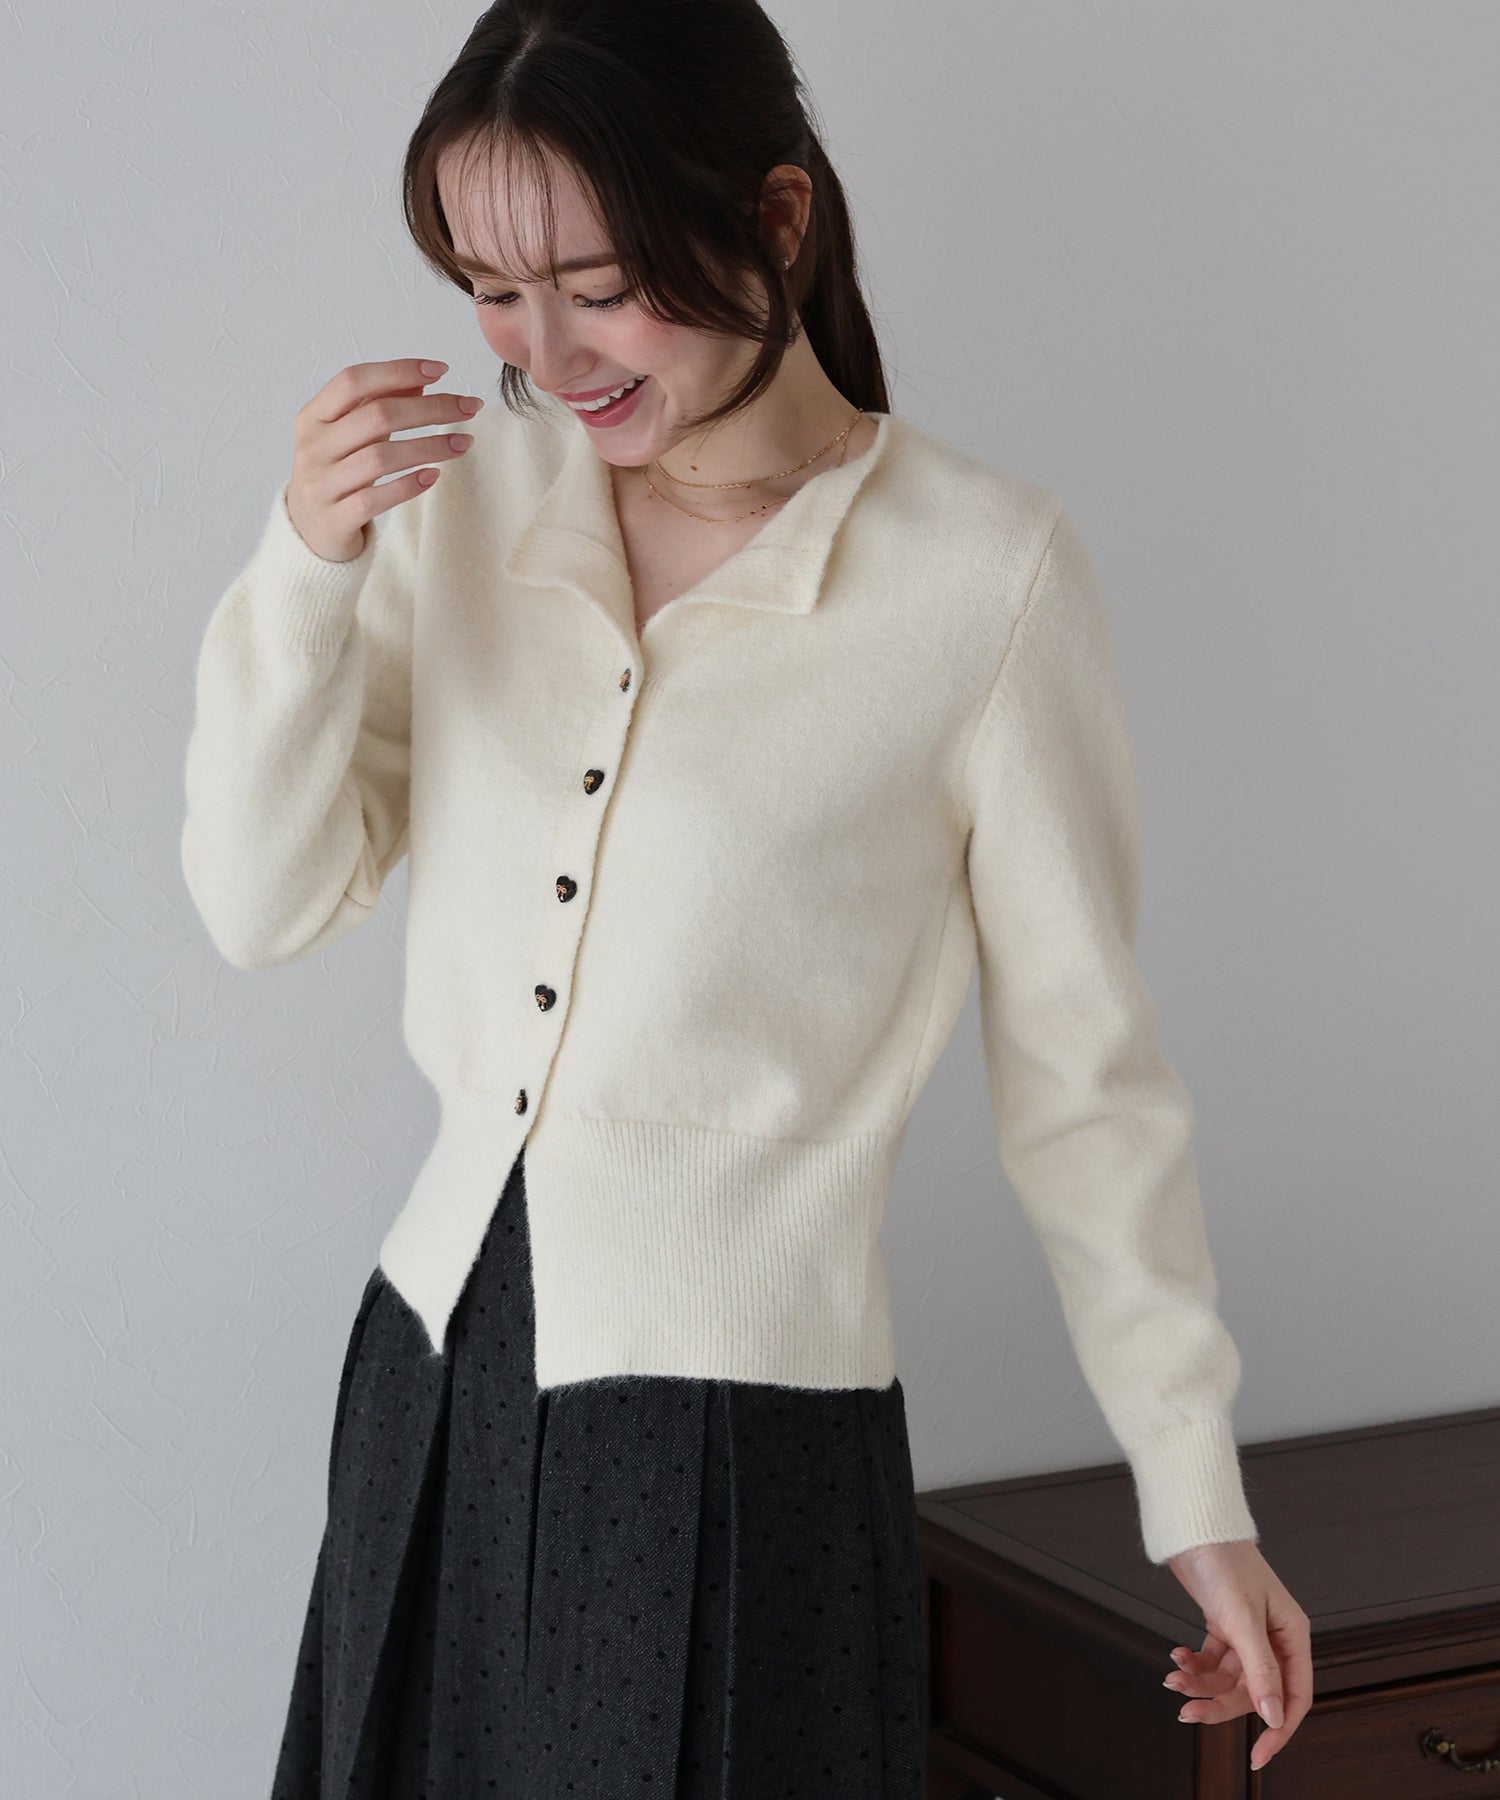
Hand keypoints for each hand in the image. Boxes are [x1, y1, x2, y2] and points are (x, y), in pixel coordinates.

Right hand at [284, 357, 485, 561]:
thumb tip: (421, 381)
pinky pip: (376, 498)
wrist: (308, 529)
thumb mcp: (350, 434)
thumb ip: (378, 404)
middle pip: (377, 416)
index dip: (397, 371)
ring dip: (430, 447)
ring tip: (464, 443)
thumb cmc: (336, 472)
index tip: (440, 370)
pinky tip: (434, 475)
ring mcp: (321, 484)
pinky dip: (409, 485)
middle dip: (430, 409)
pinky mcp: (335, 519)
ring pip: (381, 458)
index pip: (353, 381)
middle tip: (469, 408)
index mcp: (314, 416)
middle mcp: (314, 447)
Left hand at [1160, 1539, 1311, 1773]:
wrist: (1192, 1526)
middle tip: (1189, 1712)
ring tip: (1173, 1681)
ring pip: (1228, 1679)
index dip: (1278, 1730)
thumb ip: (1260, 1670)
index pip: (1294, 1697)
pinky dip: (1194, 1664)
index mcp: (1292, 1636)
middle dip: (1220, 1704)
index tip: (1258, 1757)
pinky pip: (1212, 1661)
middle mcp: (1273, 1637)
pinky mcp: (1223, 1625)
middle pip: (1254, 1692)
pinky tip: (1177, 1657)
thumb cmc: (1224, 1560)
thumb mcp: (1243, 1619)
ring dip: (1200, 1684)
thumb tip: (1274, 1716)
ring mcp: (1247, 1633)